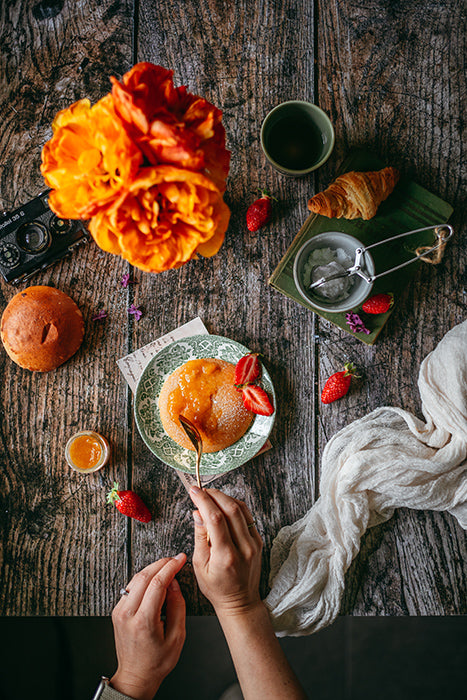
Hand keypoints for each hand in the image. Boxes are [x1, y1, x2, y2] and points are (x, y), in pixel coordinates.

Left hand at [110, 555, 185, 699]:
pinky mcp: (117, 611)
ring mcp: (119, 611)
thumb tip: (174, 584)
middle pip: (144, 576)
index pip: (157, 583)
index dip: (170, 567)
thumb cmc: (157, 661)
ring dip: (152, 569)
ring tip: (167, 567)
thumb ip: (178, 607)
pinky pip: (131, 587)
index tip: (180, 559)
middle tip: (175, 559)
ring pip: (135, 578)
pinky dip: (144, 578)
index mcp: (143, 621)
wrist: (135, 676)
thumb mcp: (177, 637)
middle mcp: (127, 614)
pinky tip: (155, 580)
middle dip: (162, 563)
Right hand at [190, 487, 262, 616]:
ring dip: (224, 497)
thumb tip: (198, 512)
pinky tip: (223, 505)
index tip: (193, 491)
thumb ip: (200, 537)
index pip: (215, 519)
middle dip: (214, 494)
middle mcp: (243, 547)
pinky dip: (234, 506)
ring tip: (210, 496)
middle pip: (231, 509)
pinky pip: (247, 516)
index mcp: (226, 556)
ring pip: (241, 509)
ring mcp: (254, 543)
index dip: (204, 501)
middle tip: (201, 490)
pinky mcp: (258, 541)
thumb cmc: (217, 588)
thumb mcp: (200, 566)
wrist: (241, 602)